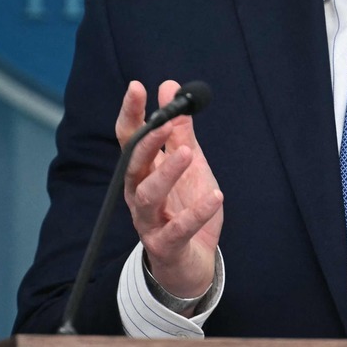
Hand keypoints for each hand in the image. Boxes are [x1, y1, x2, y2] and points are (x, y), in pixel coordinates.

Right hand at [116, 79, 223, 301]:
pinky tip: (216, 197)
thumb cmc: (185, 205)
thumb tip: (169, 86)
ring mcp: (149, 221)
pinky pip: (179, 228)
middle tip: (165, 122)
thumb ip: (179, 129)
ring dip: (167, 174)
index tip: (137, 87)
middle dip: (147, 142)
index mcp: (143, 171)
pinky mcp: (166, 245)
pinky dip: (197, 213)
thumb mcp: (188, 162)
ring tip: (187, 154)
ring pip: (149, 195)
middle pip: (134, 164)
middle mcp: (139, 194)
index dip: (131, 113)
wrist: (193, 260)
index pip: (130, 138)